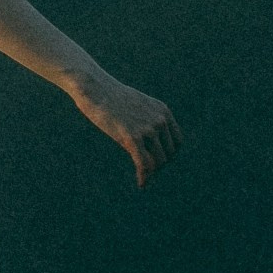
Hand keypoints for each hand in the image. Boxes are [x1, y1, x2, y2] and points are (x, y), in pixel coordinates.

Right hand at [68, 67, 181, 188]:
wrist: (95, 88)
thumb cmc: (110, 98)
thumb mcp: (136, 105)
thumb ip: (147, 118)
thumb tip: (149, 135)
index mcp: (163, 112)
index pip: (177, 142)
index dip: (169, 156)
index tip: (157, 163)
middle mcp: (159, 120)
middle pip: (168, 154)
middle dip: (159, 166)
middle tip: (147, 173)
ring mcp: (147, 129)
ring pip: (157, 162)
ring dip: (151, 174)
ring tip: (143, 180)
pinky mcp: (132, 137)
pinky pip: (144, 164)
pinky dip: (144, 177)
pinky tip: (141, 184)